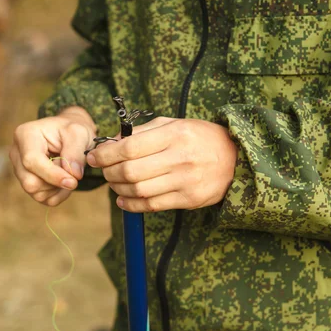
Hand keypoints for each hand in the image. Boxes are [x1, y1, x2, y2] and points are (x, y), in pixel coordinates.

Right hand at [9, 106, 95, 205]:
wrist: (70, 135)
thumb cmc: (72, 130)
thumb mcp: (79, 133)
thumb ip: (76, 152)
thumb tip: (73, 175)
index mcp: (25, 135)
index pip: (31, 161)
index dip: (52, 175)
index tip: (73, 181)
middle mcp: (17, 153)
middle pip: (30, 182)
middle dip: (55, 182)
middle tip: (72, 170)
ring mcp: (20, 170)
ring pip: (36, 192)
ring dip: (58, 188)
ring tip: (68, 172)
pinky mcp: (27, 182)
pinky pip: (43, 199)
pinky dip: (58, 194)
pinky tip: (65, 181)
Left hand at [86, 117, 237, 211]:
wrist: (236, 159)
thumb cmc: (199, 138)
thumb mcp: (173, 124)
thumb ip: (141, 132)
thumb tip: (109, 143)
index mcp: (174, 134)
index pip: (129, 147)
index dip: (105, 154)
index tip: (94, 157)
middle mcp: (180, 158)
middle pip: (130, 171)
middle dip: (109, 173)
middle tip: (104, 171)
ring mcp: (186, 181)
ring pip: (138, 191)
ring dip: (118, 189)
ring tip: (114, 183)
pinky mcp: (189, 200)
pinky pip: (152, 206)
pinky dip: (131, 205)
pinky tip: (123, 199)